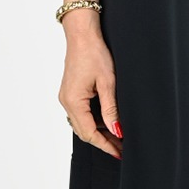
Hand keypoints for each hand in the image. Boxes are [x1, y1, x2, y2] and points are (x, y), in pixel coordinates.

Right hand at [59, 21, 122, 158]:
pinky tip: (107, 122)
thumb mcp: (107, 82)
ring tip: (118, 138)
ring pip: (82, 123)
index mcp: (73, 101)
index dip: (105, 145)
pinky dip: (93, 121)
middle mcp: (66, 102)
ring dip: (99, 132)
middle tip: (122, 149)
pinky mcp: (70, 92)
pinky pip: (80, 114)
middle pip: (84, 131)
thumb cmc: (94, 53)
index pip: (89, 133)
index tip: (119, 153)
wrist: (82, 35)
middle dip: (103, 141)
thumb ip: (111, 109)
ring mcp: (67, 97)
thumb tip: (116, 131)